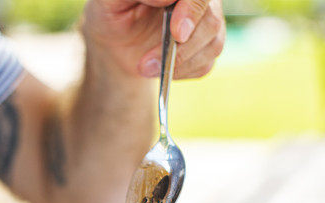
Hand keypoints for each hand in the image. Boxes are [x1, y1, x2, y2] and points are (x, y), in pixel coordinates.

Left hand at [82, 0, 225, 78]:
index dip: (193, 10)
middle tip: (148, 63)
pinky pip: (205, 65)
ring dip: (179, 63)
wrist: (114, 41)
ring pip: (213, 44)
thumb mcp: (111, 0)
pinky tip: (160, 70)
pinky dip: (181, 73)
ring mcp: (206, 23)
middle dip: (182, 48)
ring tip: (146, 68)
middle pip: (211, 20)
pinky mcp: (205, 48)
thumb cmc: (112, 12)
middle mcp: (198, 0)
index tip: (177, 33)